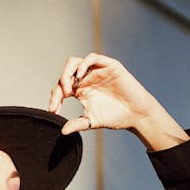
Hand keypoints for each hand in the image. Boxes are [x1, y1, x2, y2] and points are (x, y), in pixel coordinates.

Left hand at [48, 53, 188, 151]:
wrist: (135, 114)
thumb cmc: (115, 117)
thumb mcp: (92, 121)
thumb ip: (77, 124)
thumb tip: (62, 131)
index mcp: (79, 90)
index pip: (61, 88)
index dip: (54, 98)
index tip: (53, 110)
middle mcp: (86, 78)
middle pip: (65, 72)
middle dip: (60, 83)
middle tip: (63, 97)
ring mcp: (96, 70)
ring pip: (75, 62)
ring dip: (68, 73)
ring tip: (70, 88)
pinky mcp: (108, 65)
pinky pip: (92, 58)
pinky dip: (83, 65)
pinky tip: (80, 77)